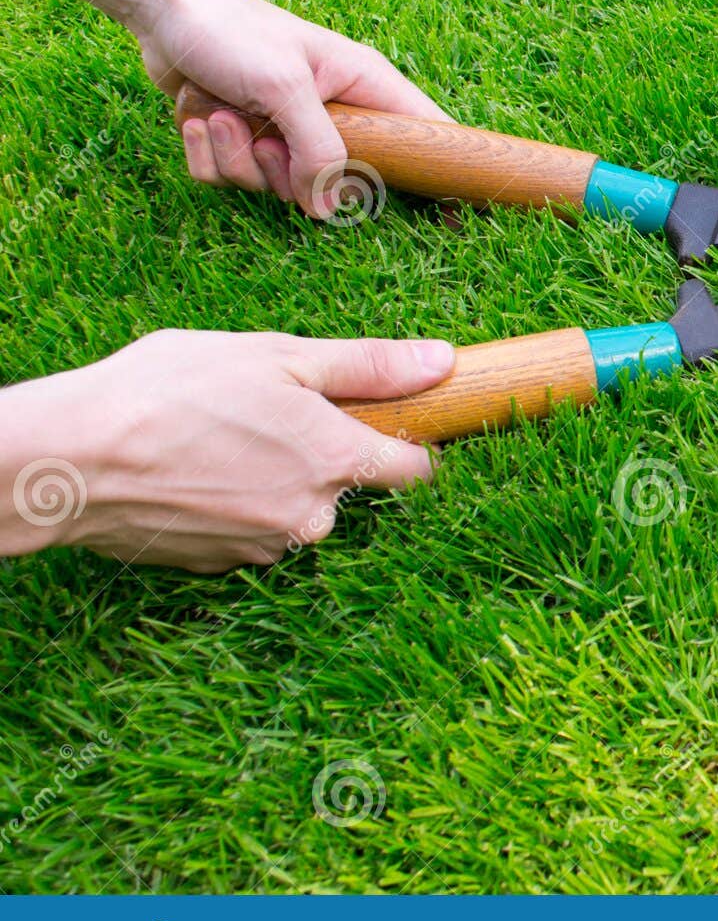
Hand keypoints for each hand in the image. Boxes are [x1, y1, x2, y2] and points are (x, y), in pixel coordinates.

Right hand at [0, 330, 455, 572]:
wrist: (71, 462)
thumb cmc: (171, 394)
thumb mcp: (279, 357)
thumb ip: (368, 365)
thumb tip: (443, 361)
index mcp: (338, 460)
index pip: (416, 471)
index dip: (409, 443)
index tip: (391, 423)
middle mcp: (313, 516)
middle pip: (345, 486)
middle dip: (320, 452)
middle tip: (265, 411)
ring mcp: (264, 546)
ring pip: (294, 507)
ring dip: (272, 477)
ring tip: (217, 435)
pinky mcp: (219, 564)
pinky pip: (247, 528)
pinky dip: (231, 501)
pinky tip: (192, 469)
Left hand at [134, 0, 447, 216]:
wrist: (160, 5)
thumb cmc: (230, 28)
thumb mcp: (285, 87)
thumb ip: (318, 152)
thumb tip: (331, 210)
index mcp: (363, 87)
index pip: (425, 136)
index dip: (443, 176)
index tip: (459, 220)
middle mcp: (332, 113)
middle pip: (336, 184)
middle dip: (288, 172)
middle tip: (268, 136)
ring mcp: (286, 130)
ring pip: (275, 187)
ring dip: (236, 156)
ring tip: (222, 111)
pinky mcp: (243, 139)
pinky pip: (232, 179)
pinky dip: (207, 153)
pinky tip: (200, 115)